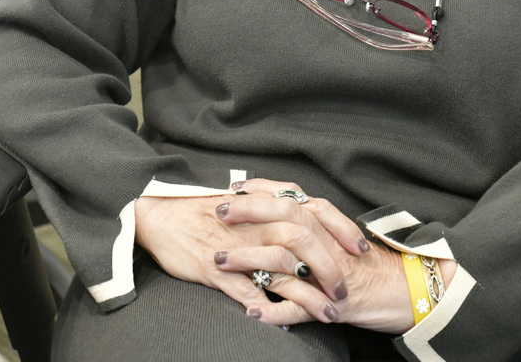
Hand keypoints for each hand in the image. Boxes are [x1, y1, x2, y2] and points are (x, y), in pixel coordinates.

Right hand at [133, 178, 366, 324]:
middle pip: (304, 243)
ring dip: (308, 297)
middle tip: (343, 292)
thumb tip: (304, 208)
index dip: (341, 231)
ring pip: (282, 272)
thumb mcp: (244, 198)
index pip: (314, 212)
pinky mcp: (218, 270)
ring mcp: (239, 247)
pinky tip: (284, 323)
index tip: (360, 250)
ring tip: (326, 315)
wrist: (161, 214)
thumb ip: (275, 201)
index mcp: (266, 205)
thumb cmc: (203, 208)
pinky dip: (269, 310)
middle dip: (329, 270)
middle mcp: (257, 224)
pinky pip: (248, 292)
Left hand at [212, 183, 456, 332]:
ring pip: (287, 260)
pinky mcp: (332, 304)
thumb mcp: (338, 236)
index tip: (233, 188)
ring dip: (252, 261)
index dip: (262, 191)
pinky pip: (301, 308)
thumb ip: (311, 223)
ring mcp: (329, 273)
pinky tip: (254, 313)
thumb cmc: (369, 265)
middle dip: (250, 213)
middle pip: (286, 217)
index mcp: (327, 224)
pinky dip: (277, 310)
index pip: (292, 198)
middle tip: (219, 212)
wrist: (406, 291)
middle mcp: (328, 242)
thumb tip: (279, 211)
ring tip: (220, 263)